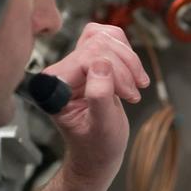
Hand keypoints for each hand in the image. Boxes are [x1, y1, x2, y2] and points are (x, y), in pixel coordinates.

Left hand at [43, 22, 149, 187]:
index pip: (86, 57)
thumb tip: (101, 64)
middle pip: (98, 43)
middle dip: (123, 67)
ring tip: (135, 86)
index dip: (114, 72)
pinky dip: (127, 54)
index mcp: (54, 86)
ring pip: (105, 37)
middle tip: (133, 93)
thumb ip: (99, 95)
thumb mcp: (102, 126)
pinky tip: (132, 75)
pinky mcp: (90, 60)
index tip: (128, 94)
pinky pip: (109, 38)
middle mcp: (61, 71)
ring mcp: (75, 64)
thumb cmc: (96, 146)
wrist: (99, 154)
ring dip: (129, 60)